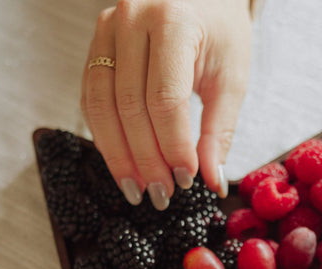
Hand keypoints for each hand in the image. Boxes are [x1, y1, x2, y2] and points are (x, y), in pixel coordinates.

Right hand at [81, 0, 252, 209]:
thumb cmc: (221, 30)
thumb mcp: (232, 77)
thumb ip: (219, 131)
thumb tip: (210, 181)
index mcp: (173, 21)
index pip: (165, 99)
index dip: (172, 146)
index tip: (185, 179)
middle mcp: (132, 19)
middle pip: (129, 106)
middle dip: (145, 158)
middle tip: (161, 195)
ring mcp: (107, 29)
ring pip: (100, 105)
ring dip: (117, 154)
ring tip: (137, 188)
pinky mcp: (95, 44)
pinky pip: (90, 97)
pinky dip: (105, 135)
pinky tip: (122, 162)